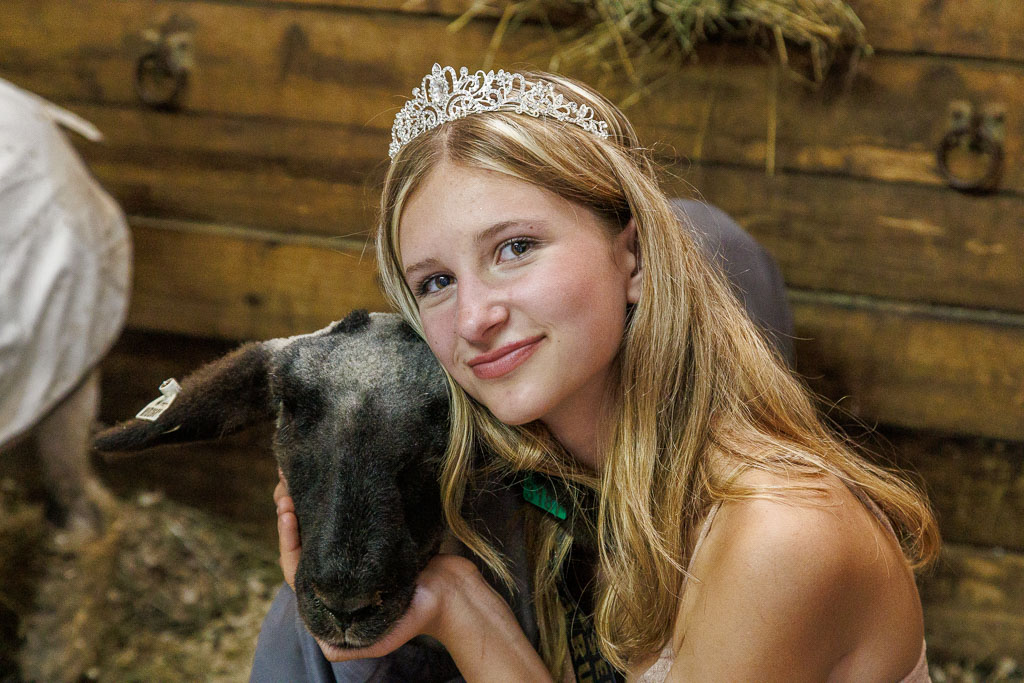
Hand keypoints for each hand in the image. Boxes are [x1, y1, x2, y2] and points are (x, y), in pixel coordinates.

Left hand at [273, 469, 481, 663]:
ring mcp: (355, 556)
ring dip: (308, 504)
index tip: (288, 512)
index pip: (298, 569)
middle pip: (306, 543)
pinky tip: (330, 482)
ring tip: (294, 478)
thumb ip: (352, 647)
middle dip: (292, 514)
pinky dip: (334, 501)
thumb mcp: (384, 637)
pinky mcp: (372, 539)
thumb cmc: (421, 615)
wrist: (456, 593)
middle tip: (283, 486)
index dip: (289, 541)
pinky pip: (346, 519)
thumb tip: (325, 648)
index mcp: (333, 600)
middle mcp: (339, 576)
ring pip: (321, 528)